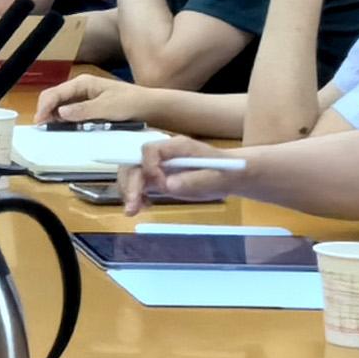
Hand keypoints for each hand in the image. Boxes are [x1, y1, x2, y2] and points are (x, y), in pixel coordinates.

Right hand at [41, 72, 154, 126]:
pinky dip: (65, 122)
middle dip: (46, 113)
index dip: (44, 107)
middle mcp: (80, 88)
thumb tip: (60, 113)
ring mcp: (84, 98)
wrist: (150, 107)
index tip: (39, 122)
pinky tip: (64, 131)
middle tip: (43, 130)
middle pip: (55, 99)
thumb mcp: (107, 107)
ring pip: (61, 107)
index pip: (55, 93)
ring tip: (51, 132)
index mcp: (82, 83)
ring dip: (55, 119)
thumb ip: (83, 110)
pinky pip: (71, 114)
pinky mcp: (89, 108)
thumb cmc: (130, 103)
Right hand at [114, 135, 237, 215]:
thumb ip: (196, 180)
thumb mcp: (219, 178)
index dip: (149, 168)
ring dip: (128, 191)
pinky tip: (145, 206)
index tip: (162, 188)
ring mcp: (158, 164)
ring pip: (131, 172)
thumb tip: (167, 185)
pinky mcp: (157, 177)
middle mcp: (163, 153)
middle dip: (130, 184)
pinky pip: (137, 183)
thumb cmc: (227, 173)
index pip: (150, 150)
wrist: (230, 175)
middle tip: (132, 208)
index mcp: (178, 146)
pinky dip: (135, 195)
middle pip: (134, 161)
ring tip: (133, 211)